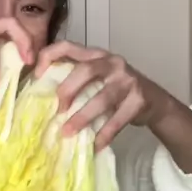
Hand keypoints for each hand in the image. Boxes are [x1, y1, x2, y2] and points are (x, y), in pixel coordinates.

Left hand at [35, 42, 172, 148]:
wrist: (155, 102)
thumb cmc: (117, 91)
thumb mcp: (97, 79)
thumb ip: (76, 81)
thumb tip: (41, 99)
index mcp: (96, 55)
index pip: (68, 46)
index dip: (49, 57)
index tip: (36, 77)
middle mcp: (112, 63)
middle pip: (85, 70)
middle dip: (67, 90)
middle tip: (57, 110)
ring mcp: (128, 80)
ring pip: (102, 98)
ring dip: (83, 117)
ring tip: (67, 132)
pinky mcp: (139, 100)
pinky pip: (118, 119)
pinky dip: (105, 134)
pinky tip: (94, 145)